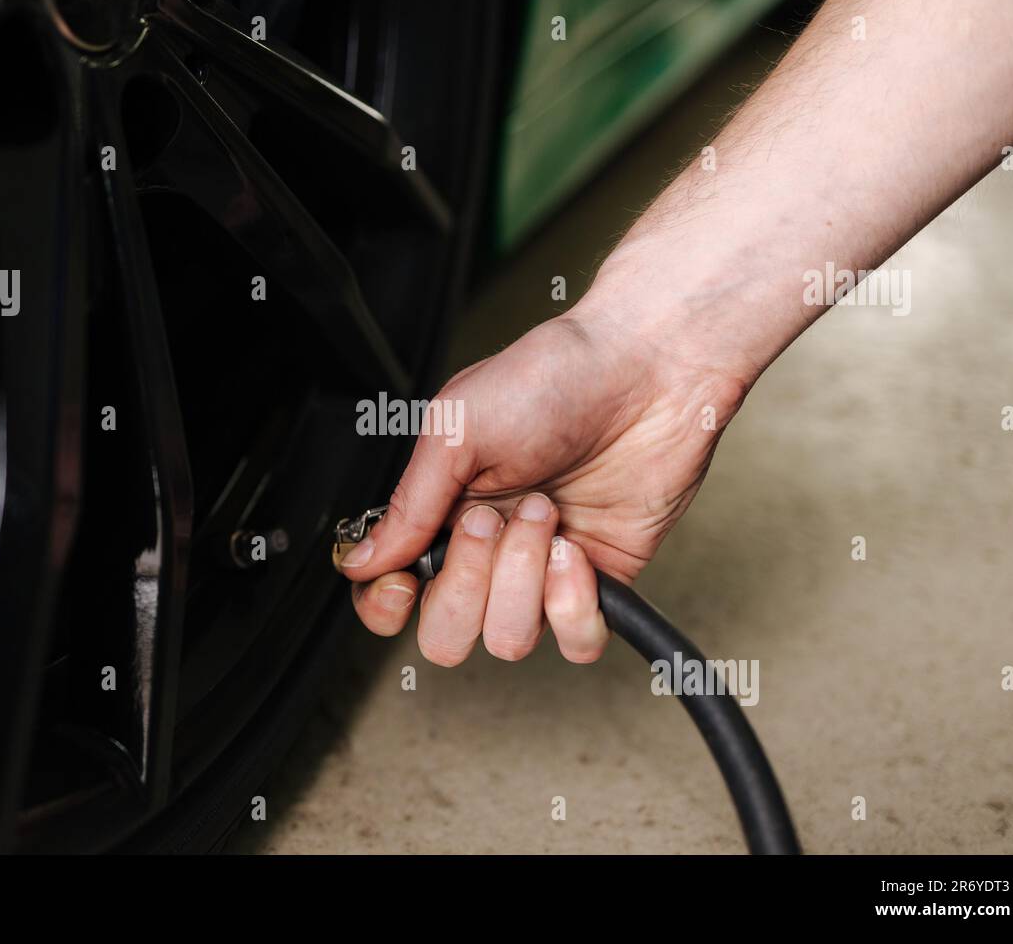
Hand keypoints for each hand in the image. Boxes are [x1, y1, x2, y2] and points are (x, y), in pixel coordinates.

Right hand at [339, 299, 747, 665]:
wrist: (647, 370)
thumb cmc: (553, 377)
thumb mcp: (457, 428)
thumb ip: (408, 505)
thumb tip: (365, 561)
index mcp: (443, 512)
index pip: (393, 593)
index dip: (388, 606)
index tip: (405, 583)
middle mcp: (490, 551)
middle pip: (447, 633)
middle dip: (465, 586)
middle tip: (489, 521)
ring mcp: (543, 571)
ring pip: (508, 640)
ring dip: (523, 578)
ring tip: (546, 514)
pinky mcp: (601, 581)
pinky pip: (576, 641)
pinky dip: (574, 605)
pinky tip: (576, 549)